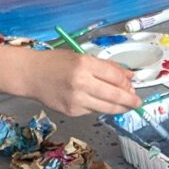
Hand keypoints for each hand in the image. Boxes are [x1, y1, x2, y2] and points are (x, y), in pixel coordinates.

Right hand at [24, 48, 139, 114]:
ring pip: (106, 108)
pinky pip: (93, 111)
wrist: (30, 75)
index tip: (132, 86)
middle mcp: (81, 83)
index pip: (115, 76)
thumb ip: (106, 67)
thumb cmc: (55, 63)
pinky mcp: (71, 111)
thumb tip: (129, 76)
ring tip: (126, 106)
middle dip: (130, 101)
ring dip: (119, 108)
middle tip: (137, 103)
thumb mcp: (81, 57)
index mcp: (84, 65)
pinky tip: (101, 103)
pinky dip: (100, 108)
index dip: (126, 83)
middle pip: (114, 95)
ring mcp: (76, 100)